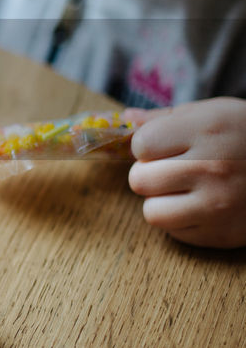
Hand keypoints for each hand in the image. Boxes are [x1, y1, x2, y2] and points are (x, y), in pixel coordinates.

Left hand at [127, 97, 245, 247]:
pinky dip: (182, 221)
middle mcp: (211, 169)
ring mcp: (217, 206)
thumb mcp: (212, 112)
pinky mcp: (221, 235)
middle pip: (139, 180)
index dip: (147, 145)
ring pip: (152, 212)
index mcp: (206, 131)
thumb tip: (126, 119)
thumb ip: (165, 118)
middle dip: (149, 174)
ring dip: (161, 201)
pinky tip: (202, 205)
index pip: (141, 145)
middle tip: (171, 169)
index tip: (164, 145)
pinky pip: (175, 233)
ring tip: (183, 190)